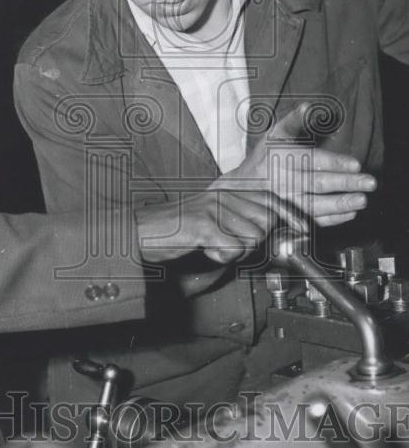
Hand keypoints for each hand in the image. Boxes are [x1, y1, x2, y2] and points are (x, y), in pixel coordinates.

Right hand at [136, 184, 307, 264]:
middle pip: (266, 224)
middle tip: (232, 245)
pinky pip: (232, 248)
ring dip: (236, 251)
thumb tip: (278, 237)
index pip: (274, 201)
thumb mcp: (217, 222)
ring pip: (252, 238)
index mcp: (230, 191)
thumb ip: (244, 224)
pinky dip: (221, 256)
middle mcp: (225, 195)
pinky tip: (206, 250)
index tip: (303, 230)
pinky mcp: (204, 224)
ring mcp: (214, 208)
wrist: (144, 232)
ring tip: (214, 246)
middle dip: (255, 242)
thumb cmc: (180, 230)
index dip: (291, 218)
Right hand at [221, 102, 375, 226]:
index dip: (334, 162)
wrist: (243, 186)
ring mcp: (285, 202)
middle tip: (369, 182)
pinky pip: (311, 220)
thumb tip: (307, 107)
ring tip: (362, 200)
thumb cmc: (265, 156)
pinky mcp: (289, 217)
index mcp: (280, 158)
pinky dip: (332, 219)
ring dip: (340, 204)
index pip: (311, 160)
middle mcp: (282, 181)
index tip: (355, 164)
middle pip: (317, 183)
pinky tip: (350, 212)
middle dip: (345, 183)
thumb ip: (293, 121)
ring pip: (315, 205)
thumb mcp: (274, 134)